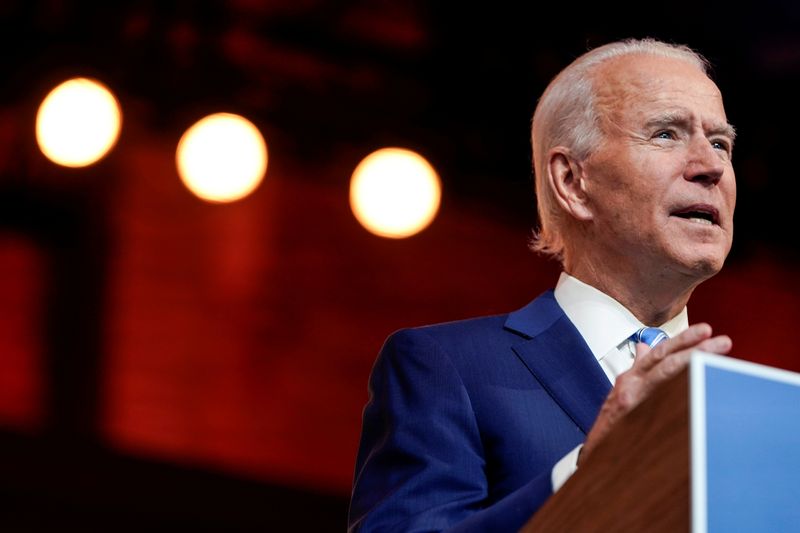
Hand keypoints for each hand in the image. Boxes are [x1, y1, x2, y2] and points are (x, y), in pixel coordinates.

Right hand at [578, 323, 731, 465]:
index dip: (682, 341)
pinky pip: (665, 397)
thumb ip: (637, 370)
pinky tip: (704, 382)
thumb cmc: (611, 425)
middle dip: (692, 345)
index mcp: (631, 378)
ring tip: (718, 352)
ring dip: (695, 360)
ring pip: (667, 372)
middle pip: (664, 358)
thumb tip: (644, 348)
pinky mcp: (633, 413)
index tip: (705, 332)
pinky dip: (685, 387)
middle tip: (720, 340)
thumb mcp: (622, 393)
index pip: (659, 353)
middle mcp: (631, 384)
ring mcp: (632, 398)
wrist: (595, 454)